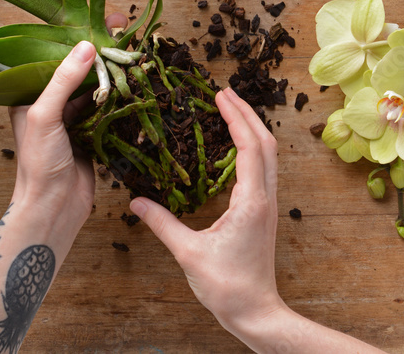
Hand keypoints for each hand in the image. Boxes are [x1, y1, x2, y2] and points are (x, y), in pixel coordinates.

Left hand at [9, 14, 125, 231]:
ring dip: (114, 72)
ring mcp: (73, 118)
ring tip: (135, 51)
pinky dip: (121, 96)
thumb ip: (63, 80)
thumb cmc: (39, 165)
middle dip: (101, 51)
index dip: (78, 37)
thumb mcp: (44, 115)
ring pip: (96, 87)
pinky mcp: (93, 134)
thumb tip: (87, 46)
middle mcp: (51, 103)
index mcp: (30, 95)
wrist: (54, 209)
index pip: (54, 56)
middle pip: (78, 69)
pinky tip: (136, 82)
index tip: (103, 21)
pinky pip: (108, 108)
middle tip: (125, 29)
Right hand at [129, 88, 284, 331]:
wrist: (255, 311)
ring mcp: (268, 205)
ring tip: (231, 111)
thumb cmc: (227, 286)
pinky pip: (264, 169)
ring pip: (269, 155)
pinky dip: (252, 148)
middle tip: (225, 93)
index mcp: (250, 202)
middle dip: (247, 114)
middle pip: (266, 143)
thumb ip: (162, 224)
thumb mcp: (188, 253)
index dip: (236, 118)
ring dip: (252, 129)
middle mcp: (265, 198)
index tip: (220, 95)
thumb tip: (135, 202)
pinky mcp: (264, 212)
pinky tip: (234, 147)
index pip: (249, 147)